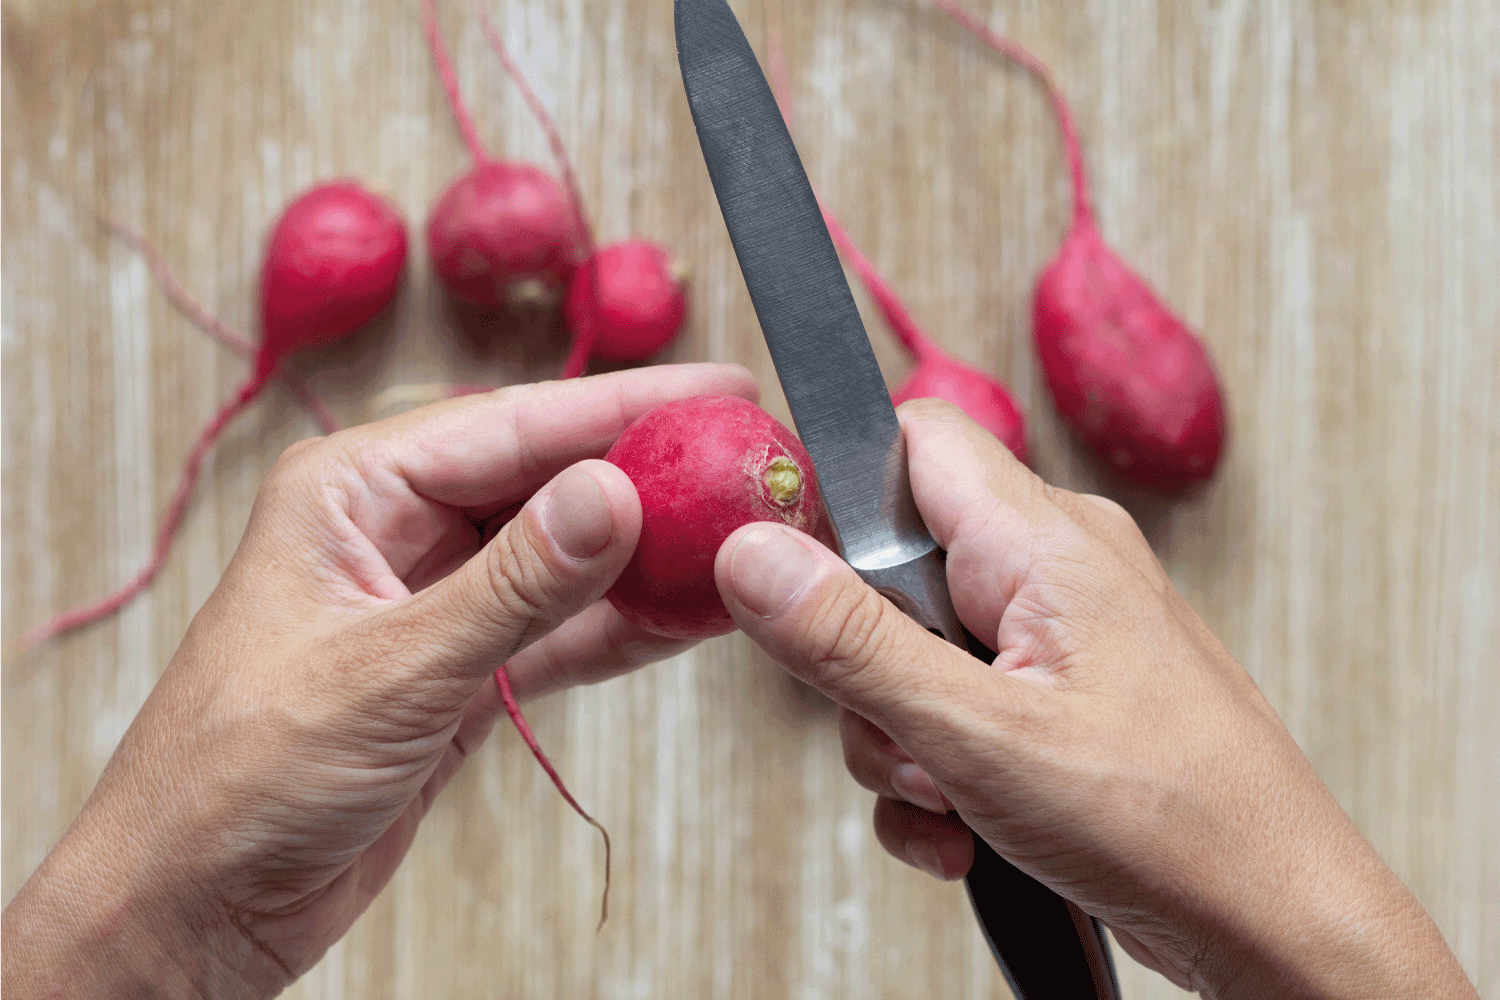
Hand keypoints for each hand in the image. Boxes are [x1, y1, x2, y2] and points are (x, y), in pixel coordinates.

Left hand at [2, 363, 755, 999]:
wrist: (196, 902)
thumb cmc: (240, 778)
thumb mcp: (390, 670)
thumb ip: (512, 584)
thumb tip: (612, 494)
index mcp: (354, 490)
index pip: (514, 426)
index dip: (625, 407)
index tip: (720, 394)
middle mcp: (396, 531)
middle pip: (548, 481)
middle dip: (648, 473)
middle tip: (747, 462)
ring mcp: (434, 603)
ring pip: (563, 557)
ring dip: (647, 554)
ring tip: (738, 535)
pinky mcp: (459, 672)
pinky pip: (559, 631)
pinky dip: (622, 626)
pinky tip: (687, 613)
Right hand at [714, 399, 1476, 999]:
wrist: (1274, 920)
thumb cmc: (1170, 820)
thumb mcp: (977, 733)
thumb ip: (851, 641)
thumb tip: (751, 555)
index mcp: (1042, 539)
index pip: (910, 439)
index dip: (839, 500)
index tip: (802, 590)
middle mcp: (1054, 568)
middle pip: (895, 566)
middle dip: (866, 668)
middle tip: (902, 739)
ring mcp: (1060, 638)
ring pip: (916, 653)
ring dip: (902, 740)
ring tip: (950, 801)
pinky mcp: (1059, 700)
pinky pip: (958, 708)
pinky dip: (942, 774)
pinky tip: (965, 832)